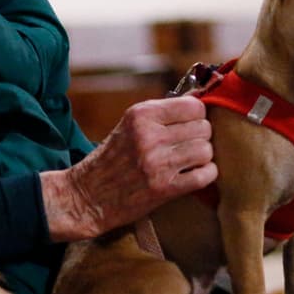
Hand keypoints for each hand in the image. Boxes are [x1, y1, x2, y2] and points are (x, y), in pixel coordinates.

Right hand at [41, 95, 216, 240]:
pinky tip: (193, 175)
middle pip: (204, 128)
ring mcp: (157, 163)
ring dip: (202, 157)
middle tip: (188, 145)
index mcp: (141, 115)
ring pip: (206, 151)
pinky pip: (204, 176)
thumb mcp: (130, 125)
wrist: (88, 196)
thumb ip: (162, 112)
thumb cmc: (112, 158)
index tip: (190, 124)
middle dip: (201, 137)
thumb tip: (200, 97)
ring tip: (189, 161)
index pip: (194, 106)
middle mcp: (149, 136)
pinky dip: (205, 175)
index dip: (197, 116)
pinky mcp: (164, 188)